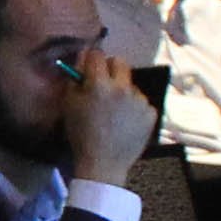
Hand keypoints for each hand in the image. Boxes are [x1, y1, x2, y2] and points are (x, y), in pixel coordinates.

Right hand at [57, 45, 155, 185]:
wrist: (104, 164)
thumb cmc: (81, 135)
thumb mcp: (69, 106)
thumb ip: (74, 79)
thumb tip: (82, 61)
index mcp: (100, 85)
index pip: (97, 56)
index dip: (91, 60)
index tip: (89, 67)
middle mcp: (123, 88)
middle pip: (120, 63)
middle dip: (110, 68)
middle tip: (103, 84)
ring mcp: (140, 100)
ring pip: (130, 84)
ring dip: (122, 91)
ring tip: (114, 111)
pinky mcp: (151, 113)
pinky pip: (141, 102)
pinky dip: (133, 107)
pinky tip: (125, 121)